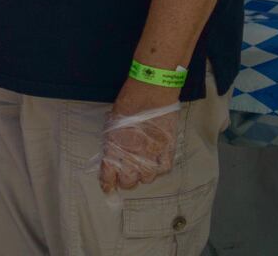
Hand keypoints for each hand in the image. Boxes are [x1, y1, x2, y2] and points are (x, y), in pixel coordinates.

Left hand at [99, 78, 181, 192]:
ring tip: (139, 169)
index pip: (109, 174)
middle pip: (129, 181)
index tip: (107, 188)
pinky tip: (155, 166)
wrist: (152, 89)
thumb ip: (112, 139)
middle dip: (124, 181)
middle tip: (124, 176)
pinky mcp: (169, 148)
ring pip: (148, 178)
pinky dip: (159, 170)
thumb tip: (110, 152)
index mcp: (116, 145)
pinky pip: (164, 168)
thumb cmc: (128, 100)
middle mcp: (134, 153)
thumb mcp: (112, 120)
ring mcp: (154, 152)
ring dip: (142, 176)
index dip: (108, 183)